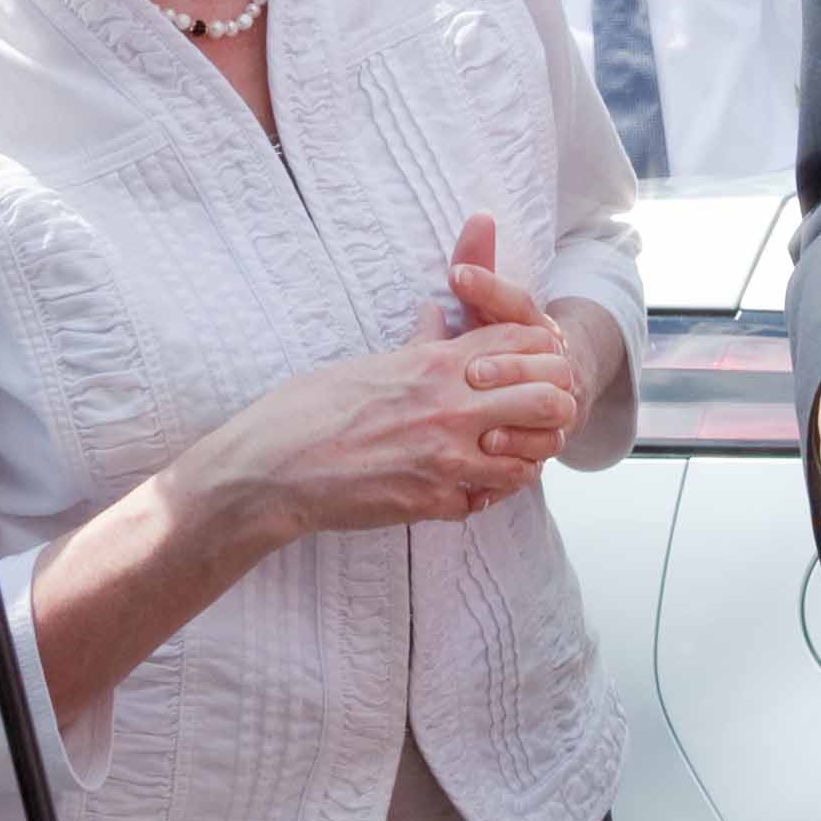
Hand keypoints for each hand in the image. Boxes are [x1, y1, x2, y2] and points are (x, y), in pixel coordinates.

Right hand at [183, 331, 566, 544]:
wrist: (271, 468)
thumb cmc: (307, 410)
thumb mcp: (369, 364)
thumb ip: (418, 345)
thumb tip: (438, 317)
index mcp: (434, 364)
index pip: (527, 343)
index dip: (540, 353)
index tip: (530, 365)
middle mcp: (450, 408)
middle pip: (548, 399)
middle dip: (549, 407)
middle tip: (531, 416)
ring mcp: (446, 460)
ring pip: (531, 459)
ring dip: (523, 456)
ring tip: (503, 453)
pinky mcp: (433, 504)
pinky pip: (489, 499)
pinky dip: (486, 492)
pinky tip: (469, 484)